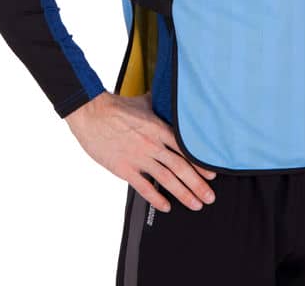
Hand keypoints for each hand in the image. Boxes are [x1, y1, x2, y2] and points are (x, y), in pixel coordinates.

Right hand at [65, 92, 215, 212]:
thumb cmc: (117, 107)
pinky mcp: (124, 168)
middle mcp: (154, 145)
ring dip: (183, 194)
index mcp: (161, 129)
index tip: (212, 175)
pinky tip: (166, 207)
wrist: (92, 113)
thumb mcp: (144, 103)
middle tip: (210, 197)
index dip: (201, 164)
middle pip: (181, 167)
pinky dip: (156, 198)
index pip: (186, 150)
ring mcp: (139, 158)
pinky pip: (144, 187)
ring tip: (195, 204)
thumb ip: (159, 104)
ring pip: (167, 179)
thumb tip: (169, 96)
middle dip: (198, 184)